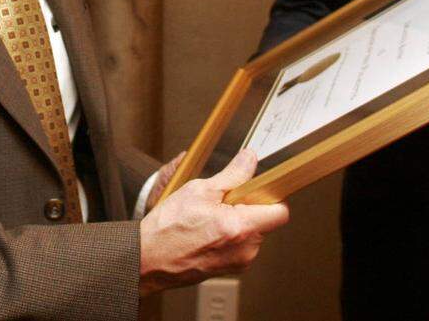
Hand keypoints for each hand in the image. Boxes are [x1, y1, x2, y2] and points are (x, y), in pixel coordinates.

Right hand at [138, 149, 288, 295]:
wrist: (148, 259)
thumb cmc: (168, 228)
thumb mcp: (199, 190)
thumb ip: (232, 175)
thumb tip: (249, 159)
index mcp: (240, 228)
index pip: (280, 211)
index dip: (271, 196)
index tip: (259, 188)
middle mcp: (245, 250)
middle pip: (266, 221)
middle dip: (250, 207)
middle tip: (225, 200)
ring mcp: (238, 262)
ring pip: (253, 233)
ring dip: (239, 221)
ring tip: (211, 217)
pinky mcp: (229, 269)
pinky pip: (240, 245)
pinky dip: (230, 235)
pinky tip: (207, 230)